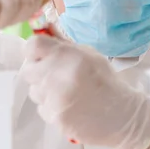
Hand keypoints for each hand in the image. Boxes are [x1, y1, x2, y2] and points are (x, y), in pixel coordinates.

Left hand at [19, 35, 149, 148]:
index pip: (32, 46)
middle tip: (54, 75)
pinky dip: (51, 107)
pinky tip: (69, 106)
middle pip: (28, 70)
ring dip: (44, 91)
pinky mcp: (54, 117)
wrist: (121, 115)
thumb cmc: (105, 82)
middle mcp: (57, 76)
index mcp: (67, 56)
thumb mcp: (88, 54)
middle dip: (38, 72)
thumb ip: (63, 44)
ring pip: (34, 90)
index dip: (34, 51)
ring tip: (65, 92)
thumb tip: (44, 30)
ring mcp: (54, 98)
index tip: (41, 56)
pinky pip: (41, 108)